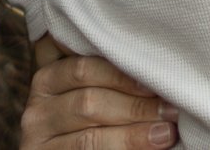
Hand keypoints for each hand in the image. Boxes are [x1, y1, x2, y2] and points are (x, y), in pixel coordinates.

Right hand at [19, 45, 180, 148]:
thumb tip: (158, 67)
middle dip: (136, 107)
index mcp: (49, 78)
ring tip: (166, 133)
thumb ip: (111, 77)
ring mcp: (38, 139)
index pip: (84, 68)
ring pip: (90, 138)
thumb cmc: (94, 116)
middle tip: (172, 111)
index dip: (123, 75)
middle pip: (89, 103)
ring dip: (133, 135)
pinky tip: (145, 149)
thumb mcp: (95, 91)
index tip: (157, 79)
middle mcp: (38, 108)